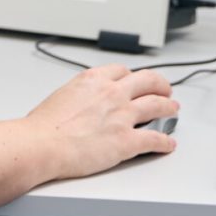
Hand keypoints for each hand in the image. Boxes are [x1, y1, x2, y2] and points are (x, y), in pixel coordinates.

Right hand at [25, 64, 177, 183]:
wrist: (42, 144)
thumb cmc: (45, 126)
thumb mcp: (62, 95)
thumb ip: (79, 96)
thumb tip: (82, 104)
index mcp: (94, 80)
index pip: (123, 71)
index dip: (133, 76)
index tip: (136, 80)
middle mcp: (112, 93)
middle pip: (147, 81)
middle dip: (160, 84)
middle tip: (165, 90)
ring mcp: (123, 116)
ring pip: (157, 106)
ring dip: (169, 107)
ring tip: (173, 109)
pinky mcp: (127, 141)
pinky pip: (155, 139)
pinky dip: (165, 142)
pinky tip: (168, 144)